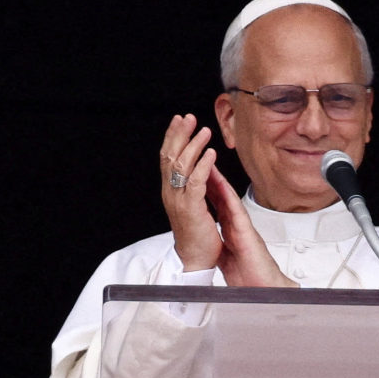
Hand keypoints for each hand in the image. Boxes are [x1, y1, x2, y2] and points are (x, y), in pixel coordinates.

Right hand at [159, 114, 221, 270]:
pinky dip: (204, 165)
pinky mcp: (191, 208)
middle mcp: (170, 193)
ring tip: (204, 131)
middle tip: (188, 117)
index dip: (172, 137)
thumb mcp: (190, 204)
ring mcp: (179, 200)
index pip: (167, 158)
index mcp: (169, 191)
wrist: (195, 259)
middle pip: (170, 156)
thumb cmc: (196, 234)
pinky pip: (196, 182)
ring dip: (194, 145)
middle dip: (180, 134)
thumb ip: (190, 185)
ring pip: (182, 165)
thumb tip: (196, 166)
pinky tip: (211, 153)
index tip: (180, 120)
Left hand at [206, 167, 298, 287]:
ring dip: (220, 181)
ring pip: (229, 199)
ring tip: (210, 165)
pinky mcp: (247, 232)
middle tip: (202, 162)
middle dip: (211, 179)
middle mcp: (237, 226)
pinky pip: (236, 210)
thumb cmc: (248, 277)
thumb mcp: (229, 259)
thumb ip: (223, 248)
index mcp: (231, 232)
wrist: (262, 289)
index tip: (196, 176)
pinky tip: (223, 185)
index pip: (216, 206)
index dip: (206, 190)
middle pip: (221, 199)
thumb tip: (215, 247)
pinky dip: (229, 197)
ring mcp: (242, 227)